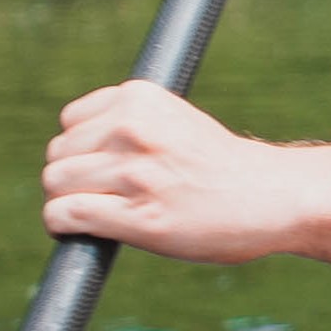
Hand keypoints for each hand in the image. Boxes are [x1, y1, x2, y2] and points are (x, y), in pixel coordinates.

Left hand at [43, 83, 314, 264]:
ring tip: (103, 213)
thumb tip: (70, 146)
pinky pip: (65, 215)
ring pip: (56, 184)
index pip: (71, 121)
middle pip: (58, 155)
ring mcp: (135, 172)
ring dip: (69, 203)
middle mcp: (133, 129)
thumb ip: (129, 122)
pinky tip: (88, 231)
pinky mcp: (137, 216)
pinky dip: (64, 226)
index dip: (83, 148)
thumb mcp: (174, 120)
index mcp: (140, 98)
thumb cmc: (221, 166)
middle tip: (107, 195)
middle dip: (73, 177)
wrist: (274, 197)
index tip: (107, 166)